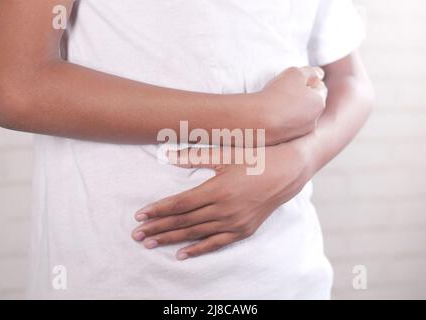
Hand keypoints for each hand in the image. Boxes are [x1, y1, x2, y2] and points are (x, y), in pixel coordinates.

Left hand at [131, 138, 315, 259]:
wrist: (287, 171)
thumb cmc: (255, 158)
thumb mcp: (225, 155)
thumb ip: (194, 156)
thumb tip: (167, 156)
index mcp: (217, 189)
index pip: (179, 204)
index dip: (158, 210)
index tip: (139, 215)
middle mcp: (224, 209)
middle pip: (183, 221)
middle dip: (158, 228)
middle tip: (137, 235)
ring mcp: (234, 222)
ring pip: (196, 234)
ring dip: (171, 239)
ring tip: (150, 243)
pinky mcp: (243, 230)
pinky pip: (216, 243)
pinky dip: (198, 249)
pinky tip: (181, 254)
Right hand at [255, 66, 326, 144]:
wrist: (257, 120)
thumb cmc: (277, 94)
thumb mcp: (295, 73)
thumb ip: (311, 72)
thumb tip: (319, 74)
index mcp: (319, 103)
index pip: (320, 87)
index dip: (307, 80)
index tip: (293, 80)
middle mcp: (314, 120)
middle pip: (310, 103)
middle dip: (301, 96)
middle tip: (283, 90)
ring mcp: (300, 132)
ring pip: (298, 116)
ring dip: (290, 109)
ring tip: (274, 103)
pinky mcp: (286, 140)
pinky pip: (286, 126)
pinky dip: (281, 120)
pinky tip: (269, 115)